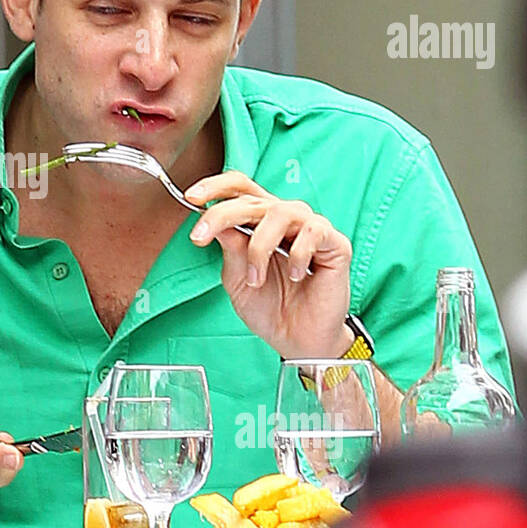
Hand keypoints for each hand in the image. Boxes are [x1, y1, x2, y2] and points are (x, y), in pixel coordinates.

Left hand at [185, 170, 352, 360]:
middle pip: (253, 198)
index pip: (240, 188)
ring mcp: (311, 229)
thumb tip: (214, 220)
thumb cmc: (269, 308)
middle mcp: (285, 218)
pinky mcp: (335, 244)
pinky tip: (295, 275)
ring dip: (259, 247)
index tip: (190, 198)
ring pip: (280, 212)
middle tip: (200, 235)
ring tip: (256, 278)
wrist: (297, 341)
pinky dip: (297, 254)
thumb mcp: (237, 278)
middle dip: (221, 214)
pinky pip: (313, 232)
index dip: (215, 186)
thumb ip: (229, 247)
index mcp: (259, 221)